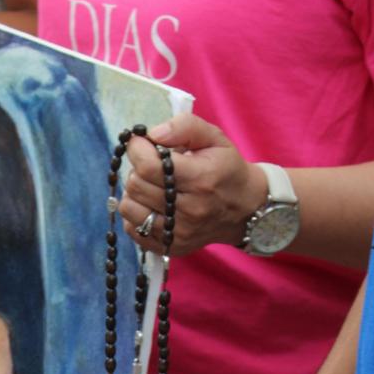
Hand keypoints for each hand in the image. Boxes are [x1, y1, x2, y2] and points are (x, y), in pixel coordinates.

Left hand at [119, 114, 267, 255]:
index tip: (140, 143)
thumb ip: (185, 127)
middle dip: (138, 169)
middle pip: (136, 186)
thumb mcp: (214, 138)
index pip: (148, 166)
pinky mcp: (170, 246)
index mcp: (200, 179)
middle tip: (152, 165)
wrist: (244, 209)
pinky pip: (133, 229)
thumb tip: (152, 133)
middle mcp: (189, 210)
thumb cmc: (226, 168)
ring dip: (134, 191)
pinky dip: (136, 213)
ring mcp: (178, 232)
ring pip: (129, 208)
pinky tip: (152, 204)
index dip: (137, 150)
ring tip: (152, 185)